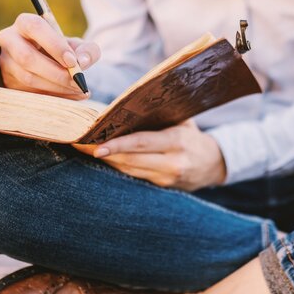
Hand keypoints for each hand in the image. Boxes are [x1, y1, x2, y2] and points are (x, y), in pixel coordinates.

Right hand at [0, 13, 99, 98]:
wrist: (53, 63)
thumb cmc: (66, 50)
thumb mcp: (80, 46)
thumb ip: (88, 50)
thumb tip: (82, 62)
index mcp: (26, 23)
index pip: (35, 27)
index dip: (54, 45)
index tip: (72, 62)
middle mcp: (9, 40)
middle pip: (26, 57)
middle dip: (55, 73)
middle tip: (77, 82)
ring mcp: (6, 62)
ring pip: (28, 78)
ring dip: (56, 87)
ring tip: (79, 89)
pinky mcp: (8, 81)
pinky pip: (29, 92)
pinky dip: (54, 97)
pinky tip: (72, 96)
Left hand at [73, 120, 226, 190]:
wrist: (214, 163)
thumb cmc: (192, 135)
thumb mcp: (182, 121)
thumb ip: (158, 116)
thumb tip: (124, 105)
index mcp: (177, 141)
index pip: (141, 143)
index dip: (116, 145)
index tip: (94, 145)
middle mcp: (172, 163)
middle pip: (130, 160)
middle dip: (103, 153)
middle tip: (79, 144)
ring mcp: (167, 178)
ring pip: (129, 170)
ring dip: (107, 161)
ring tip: (85, 149)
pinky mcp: (162, 187)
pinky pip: (135, 176)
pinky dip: (118, 167)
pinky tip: (104, 159)